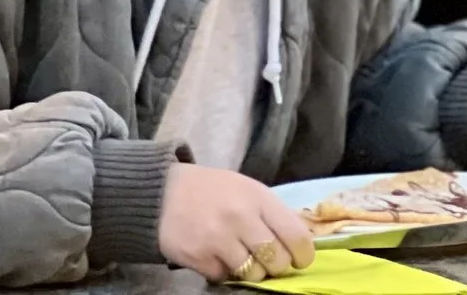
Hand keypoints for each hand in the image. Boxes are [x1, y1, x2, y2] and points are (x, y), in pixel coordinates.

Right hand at [157, 163, 315, 281]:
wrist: (164, 193)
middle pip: (276, 260)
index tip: (300, 260)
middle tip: (269, 260)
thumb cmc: (214, 190)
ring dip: (251, 270)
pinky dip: (224, 271)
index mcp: (259, 198)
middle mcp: (241, 218)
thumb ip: (271, 213)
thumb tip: (298, 241)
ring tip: (242, 256)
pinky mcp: (198, 258)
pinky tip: (217, 256)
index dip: (303, 254)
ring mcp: (218, 239)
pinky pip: (224, 277)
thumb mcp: (249, 190)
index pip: (295, 235)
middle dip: (276, 265)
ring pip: (253, 273)